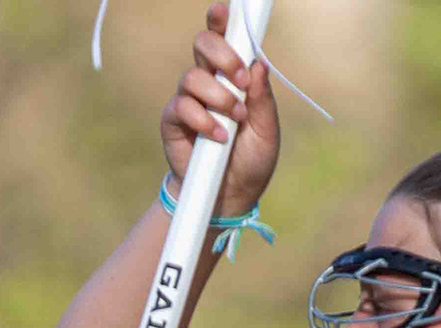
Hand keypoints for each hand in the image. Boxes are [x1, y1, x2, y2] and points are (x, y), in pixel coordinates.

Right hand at [165, 3, 280, 218]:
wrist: (231, 195)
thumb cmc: (252, 160)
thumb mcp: (266, 130)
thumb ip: (262, 98)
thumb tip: (260, 64)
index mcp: (233, 76)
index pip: (225, 38)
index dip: (221, 20)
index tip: (224, 10)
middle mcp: (209, 81)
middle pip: (202, 44)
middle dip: (222, 54)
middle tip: (241, 78)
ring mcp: (189, 98)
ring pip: (193, 76)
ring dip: (218, 97)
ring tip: (234, 120)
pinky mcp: (174, 120)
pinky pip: (182, 106)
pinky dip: (202, 120)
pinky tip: (217, 137)